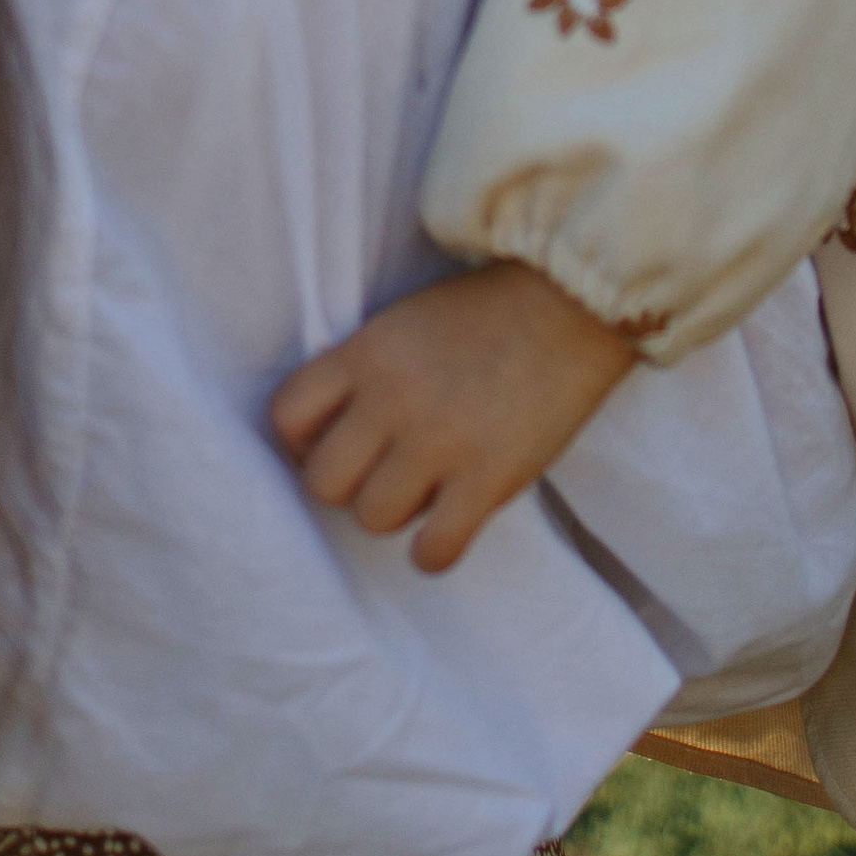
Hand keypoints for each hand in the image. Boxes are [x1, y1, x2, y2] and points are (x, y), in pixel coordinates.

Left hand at [269, 258, 638, 573]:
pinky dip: (433, 551)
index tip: (331, 446)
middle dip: (346, 485)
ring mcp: (440, 441)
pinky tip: (446, 528)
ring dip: (393, 514)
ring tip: (422, 493)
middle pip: (323, 482)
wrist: (570, 305)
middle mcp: (392, 399)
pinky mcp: (489, 478)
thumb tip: (331, 439)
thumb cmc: (484, 315)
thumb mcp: (401, 324)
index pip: (286, 417)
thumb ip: (361, 373)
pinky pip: (435, 549)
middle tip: (377, 474)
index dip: (302, 443)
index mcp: (365, 354)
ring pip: (373, 518)